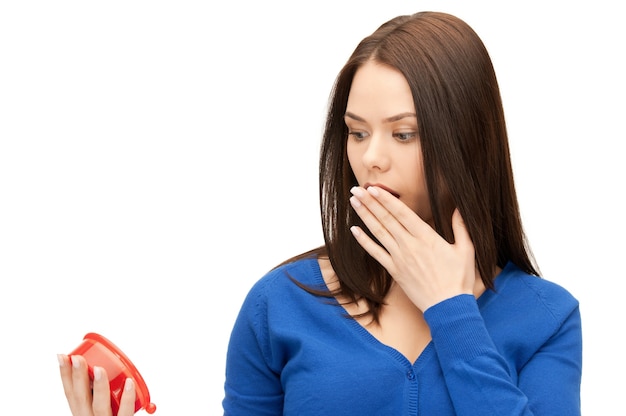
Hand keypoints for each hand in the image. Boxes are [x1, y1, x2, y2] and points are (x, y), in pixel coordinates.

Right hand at [58, 354, 135, 415]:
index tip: (62, 357)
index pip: (70, 394)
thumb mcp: (95, 412)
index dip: (64, 376)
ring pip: (99, 406)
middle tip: (76, 358)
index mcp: (82, 414)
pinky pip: (125, 413)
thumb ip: (96, 396)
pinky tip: (130, 384)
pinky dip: (128, 398)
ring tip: (100, 369)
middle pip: (81, 398)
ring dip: (99, 387)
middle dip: (77, 377)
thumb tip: (98, 369)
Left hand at [349, 185, 475, 310]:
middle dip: (370, 202)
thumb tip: (460, 206)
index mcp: (427, 237)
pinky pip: (375, 253)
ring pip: (378, 232)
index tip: (374, 189)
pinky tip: (353, 230)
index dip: (387, 200)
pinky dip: (364, 241)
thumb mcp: (466, 250)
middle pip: (386, 219)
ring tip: (353, 202)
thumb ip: (461, 226)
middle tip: (356, 189)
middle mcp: (410, 245)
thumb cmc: (459, 279)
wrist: (448, 307)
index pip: (402, 213)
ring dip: (365, 216)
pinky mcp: (394, 271)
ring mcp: (400, 258)